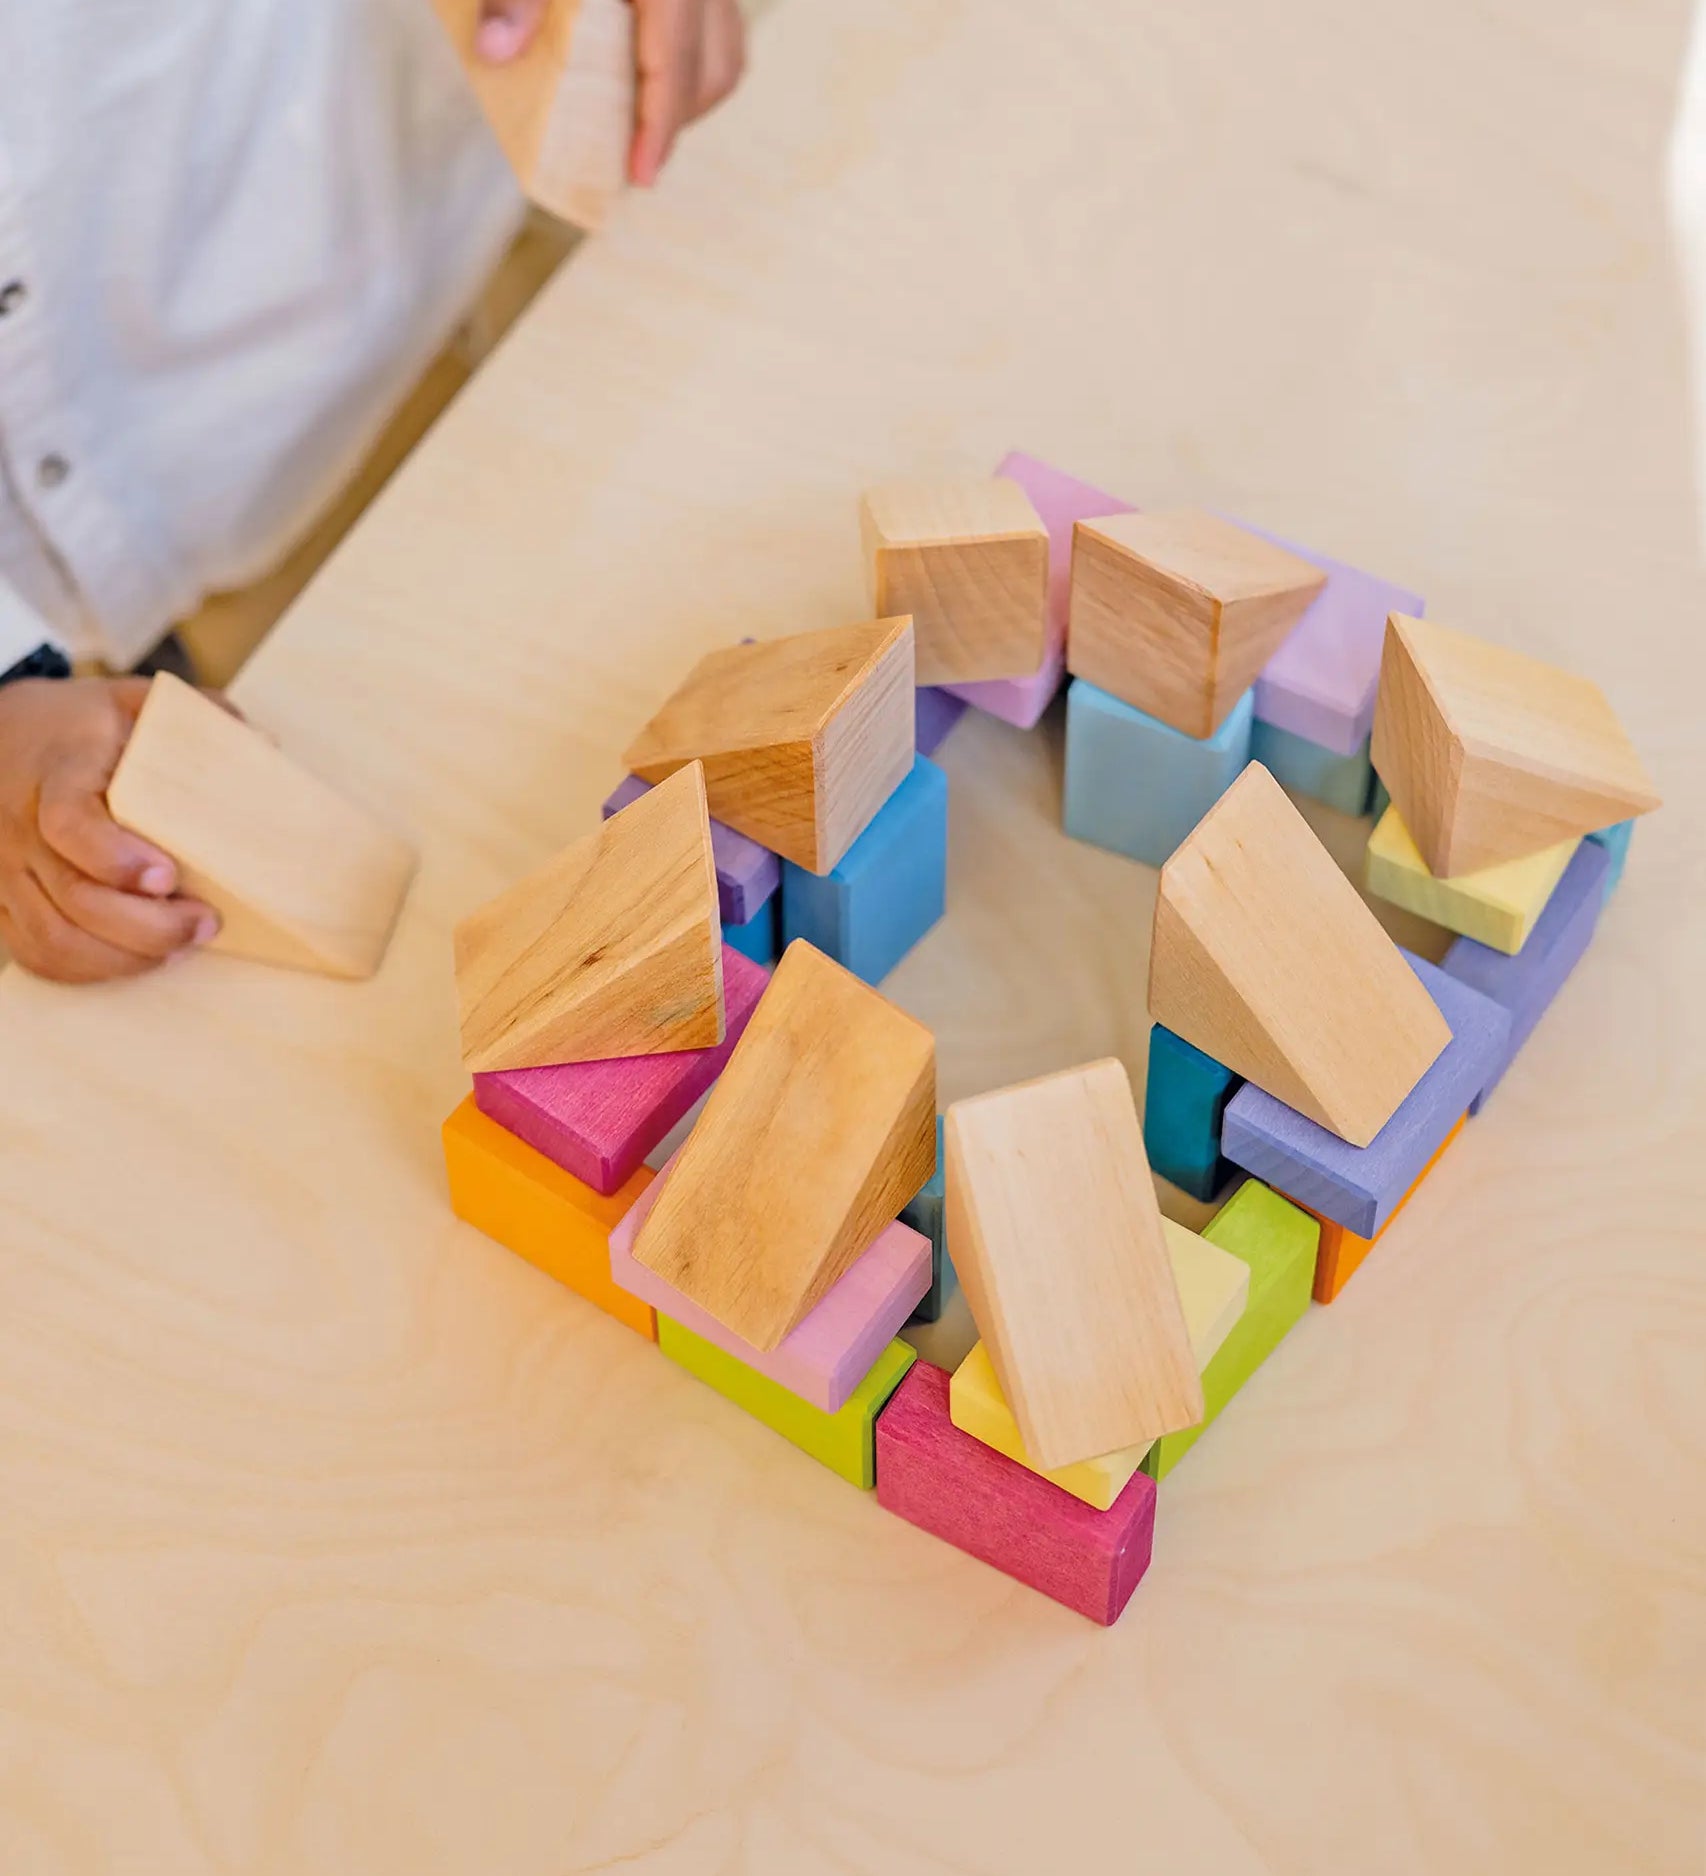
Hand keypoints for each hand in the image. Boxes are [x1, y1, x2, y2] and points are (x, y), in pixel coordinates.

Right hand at [0, 677, 218, 983]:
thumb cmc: (82, 725)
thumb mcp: (134, 701)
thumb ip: (198, 716)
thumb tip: (264, 746)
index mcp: (58, 774)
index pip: (69, 825)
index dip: (116, 860)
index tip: (169, 877)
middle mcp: (22, 828)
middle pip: (73, 897)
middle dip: (147, 927)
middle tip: (206, 923)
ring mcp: (8, 871)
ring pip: (55, 938)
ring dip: (126, 957)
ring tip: (182, 945)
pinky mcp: (5, 902)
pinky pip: (38, 953)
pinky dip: (90, 970)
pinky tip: (138, 959)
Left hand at [476, 0, 745, 186]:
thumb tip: (496, 54)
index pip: (676, 64)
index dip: (660, 129)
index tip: (641, 176)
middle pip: (716, 65)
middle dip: (679, 119)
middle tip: (633, 153)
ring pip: (725, 44)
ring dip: (689, 90)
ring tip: (641, 116)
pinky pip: (716, 17)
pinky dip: (689, 52)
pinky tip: (647, 62)